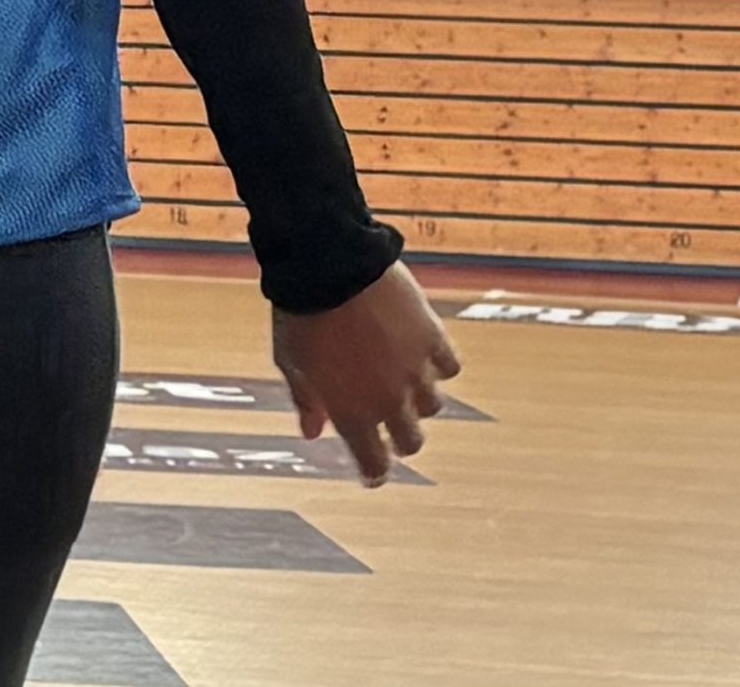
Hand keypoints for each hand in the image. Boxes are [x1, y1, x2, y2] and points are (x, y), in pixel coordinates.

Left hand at [272, 263, 462, 486]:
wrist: (327, 266)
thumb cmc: (300, 313)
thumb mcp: (291, 362)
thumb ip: (306, 401)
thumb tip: (312, 432)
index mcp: (351, 412)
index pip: (374, 463)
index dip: (374, 472)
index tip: (373, 473)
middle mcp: (389, 399)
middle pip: (411, 440)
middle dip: (400, 439)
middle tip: (391, 427)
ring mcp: (415, 370)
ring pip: (433, 405)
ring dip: (418, 399)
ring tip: (403, 382)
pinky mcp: (433, 338)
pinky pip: (448, 366)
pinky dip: (437, 365)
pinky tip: (423, 354)